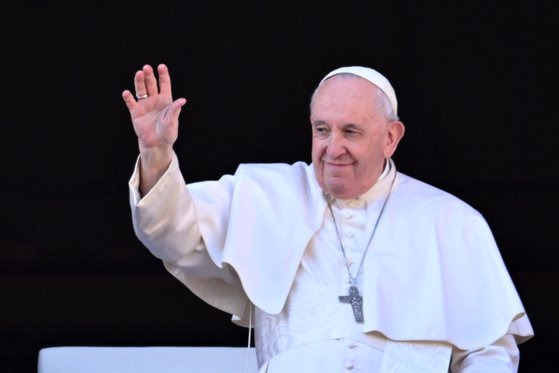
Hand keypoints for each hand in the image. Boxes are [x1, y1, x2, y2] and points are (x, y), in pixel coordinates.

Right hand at [122, 64, 186, 194]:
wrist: (156, 144)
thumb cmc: (167, 133)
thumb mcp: (172, 121)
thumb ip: (175, 110)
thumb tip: (183, 100)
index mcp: (166, 100)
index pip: (164, 84)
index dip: (163, 75)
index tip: (161, 66)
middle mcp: (154, 100)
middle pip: (151, 84)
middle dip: (149, 76)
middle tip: (146, 68)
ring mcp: (144, 104)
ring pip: (141, 90)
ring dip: (139, 81)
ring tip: (139, 73)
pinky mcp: (135, 111)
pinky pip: (131, 102)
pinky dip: (128, 97)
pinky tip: (127, 93)